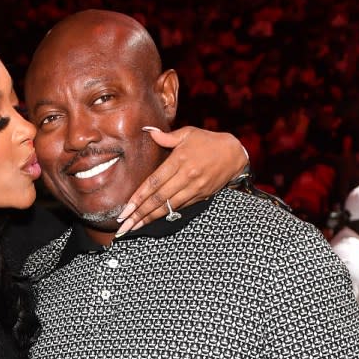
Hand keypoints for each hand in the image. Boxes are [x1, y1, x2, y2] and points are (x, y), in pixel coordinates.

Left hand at [116, 126, 245, 235]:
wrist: (235, 154)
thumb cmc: (208, 141)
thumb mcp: (188, 133)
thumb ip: (166, 137)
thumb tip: (148, 131)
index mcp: (179, 160)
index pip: (153, 182)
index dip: (138, 197)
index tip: (125, 208)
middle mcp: (186, 176)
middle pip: (158, 199)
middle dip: (140, 213)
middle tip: (124, 225)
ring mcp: (195, 188)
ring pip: (169, 206)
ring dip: (150, 218)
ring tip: (135, 226)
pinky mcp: (202, 196)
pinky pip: (181, 207)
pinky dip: (166, 214)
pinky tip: (153, 220)